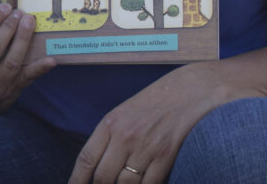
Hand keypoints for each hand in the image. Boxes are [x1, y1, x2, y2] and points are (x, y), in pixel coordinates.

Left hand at [68, 63, 217, 183]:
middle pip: (103, 177)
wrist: (189, 91)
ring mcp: (145, 148)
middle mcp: (125, 137)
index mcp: (110, 123)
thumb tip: (96, 165)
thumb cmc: (155, 101)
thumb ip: (109, 137)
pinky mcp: (166, 156)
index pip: (86, 159)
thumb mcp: (124, 112)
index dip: (77, 179)